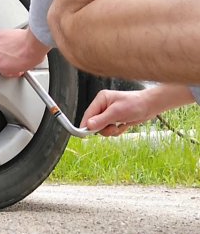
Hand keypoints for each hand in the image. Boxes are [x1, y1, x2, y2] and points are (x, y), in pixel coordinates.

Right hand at [0, 28, 49, 76]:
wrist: (34, 43)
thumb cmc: (32, 55)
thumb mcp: (26, 68)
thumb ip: (16, 67)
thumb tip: (17, 64)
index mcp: (3, 68)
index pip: (2, 70)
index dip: (9, 68)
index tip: (13, 66)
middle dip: (6, 57)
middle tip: (15, 55)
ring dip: (4, 47)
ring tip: (15, 46)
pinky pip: (0, 37)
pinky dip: (5, 38)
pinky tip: (13, 39)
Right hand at [80, 85, 194, 136]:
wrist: (151, 106)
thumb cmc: (136, 104)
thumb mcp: (117, 112)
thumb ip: (102, 119)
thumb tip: (88, 126)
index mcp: (101, 99)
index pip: (88, 114)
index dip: (86, 125)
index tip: (83, 134)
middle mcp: (103, 106)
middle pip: (94, 123)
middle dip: (104, 128)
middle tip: (113, 127)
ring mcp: (108, 113)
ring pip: (102, 128)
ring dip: (111, 131)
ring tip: (120, 126)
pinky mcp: (114, 119)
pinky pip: (110, 129)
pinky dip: (116, 131)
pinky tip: (124, 125)